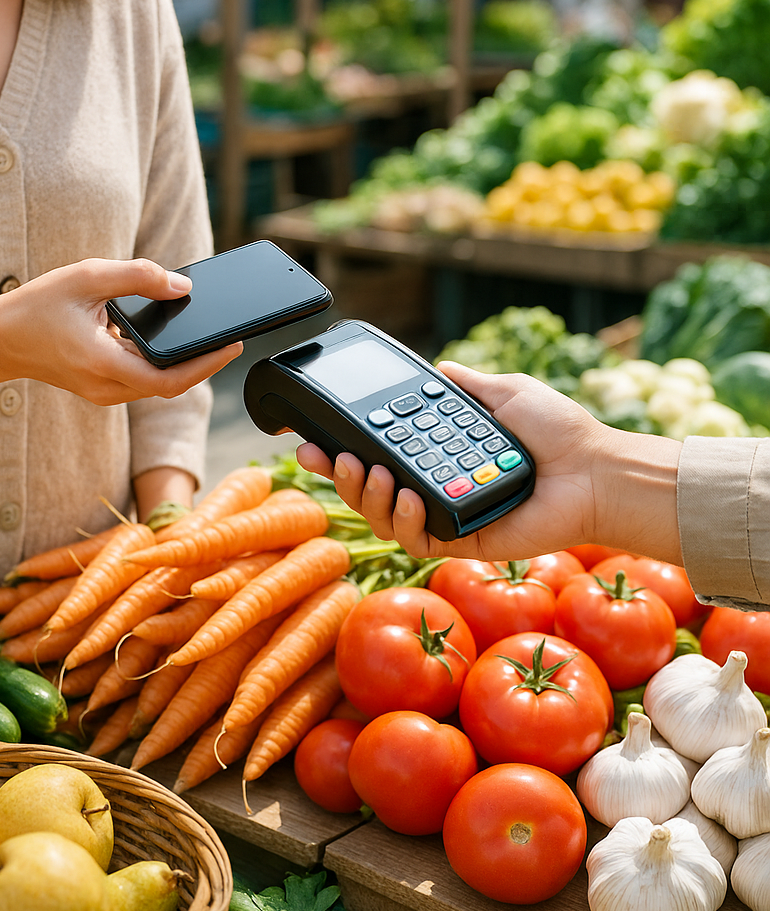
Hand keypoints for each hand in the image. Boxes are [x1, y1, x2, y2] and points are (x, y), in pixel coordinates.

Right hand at [0, 257, 240, 403]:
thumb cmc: (38, 307)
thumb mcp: (87, 277)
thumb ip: (138, 277)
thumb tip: (183, 286)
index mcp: (101, 363)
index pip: (169, 379)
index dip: (207, 365)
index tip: (233, 345)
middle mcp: (105, 387)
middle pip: (170, 385)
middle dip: (205, 364)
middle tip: (233, 339)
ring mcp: (104, 393)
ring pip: (158, 386)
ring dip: (186, 366)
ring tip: (213, 339)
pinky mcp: (103, 388)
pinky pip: (143, 381)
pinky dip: (164, 365)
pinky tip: (176, 342)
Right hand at [296, 362, 682, 563]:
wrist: (595, 470)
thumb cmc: (559, 433)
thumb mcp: (504, 393)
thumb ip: (466, 384)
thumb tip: (438, 367)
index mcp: (441, 456)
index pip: (380, 456)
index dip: (342, 451)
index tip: (314, 439)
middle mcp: (436, 488)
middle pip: (369, 491)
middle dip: (338, 476)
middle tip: (325, 456)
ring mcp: (446, 518)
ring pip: (383, 518)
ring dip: (366, 496)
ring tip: (371, 471)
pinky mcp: (461, 543)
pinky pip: (416, 541)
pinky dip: (405, 519)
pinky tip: (410, 496)